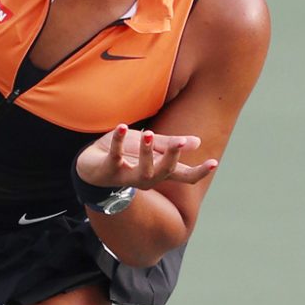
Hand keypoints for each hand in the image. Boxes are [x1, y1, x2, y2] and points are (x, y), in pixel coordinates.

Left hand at [75, 124, 217, 189]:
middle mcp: (146, 178)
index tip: (214, 162)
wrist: (90, 163)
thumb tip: (197, 142)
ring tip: (147, 133)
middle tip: (179, 142)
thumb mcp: (147, 145)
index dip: (199, 172)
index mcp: (158, 171)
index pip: (183, 176)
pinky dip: (118, 141)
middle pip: (165, 173)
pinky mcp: (109, 169)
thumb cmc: (124, 154)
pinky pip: (115, 156)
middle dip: (173, 158)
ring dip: (147, 152)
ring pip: (143, 171)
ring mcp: (127, 176)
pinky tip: (121, 126)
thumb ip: (169, 144)